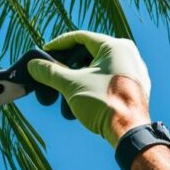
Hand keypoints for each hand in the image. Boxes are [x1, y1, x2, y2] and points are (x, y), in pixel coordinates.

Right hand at [27, 31, 151, 144]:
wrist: (129, 132)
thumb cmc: (104, 104)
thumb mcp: (71, 85)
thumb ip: (50, 72)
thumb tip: (33, 65)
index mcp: (115, 46)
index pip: (81, 37)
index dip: (59, 45)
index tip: (45, 52)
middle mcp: (128, 54)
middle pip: (89, 54)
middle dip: (67, 66)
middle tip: (52, 74)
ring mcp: (134, 71)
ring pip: (99, 69)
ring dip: (78, 80)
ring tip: (63, 94)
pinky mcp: (136, 87)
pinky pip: (109, 80)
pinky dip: (93, 86)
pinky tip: (80, 101)